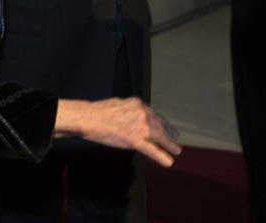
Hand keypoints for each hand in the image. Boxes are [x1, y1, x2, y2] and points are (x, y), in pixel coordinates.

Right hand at [54, 97, 181, 166]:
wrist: (89, 118)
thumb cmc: (98, 111)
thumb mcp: (118, 104)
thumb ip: (129, 110)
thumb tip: (132, 116)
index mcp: (137, 103)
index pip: (151, 114)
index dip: (158, 122)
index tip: (162, 126)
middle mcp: (142, 113)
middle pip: (157, 125)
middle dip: (166, 132)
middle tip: (172, 139)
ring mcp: (140, 126)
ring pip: (158, 136)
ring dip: (169, 144)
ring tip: (176, 150)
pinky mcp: (134, 139)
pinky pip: (151, 149)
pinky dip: (161, 156)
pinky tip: (169, 161)